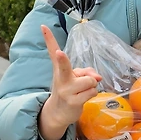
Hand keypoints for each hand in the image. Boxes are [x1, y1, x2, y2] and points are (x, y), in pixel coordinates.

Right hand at [39, 25, 102, 139]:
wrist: (58, 113)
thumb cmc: (70, 90)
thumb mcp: (75, 78)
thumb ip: (87, 72)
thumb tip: (98, 77)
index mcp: (59, 69)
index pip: (52, 51)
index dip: (48, 38)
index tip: (43, 27)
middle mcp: (60, 78)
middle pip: (63, 65)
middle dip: (62, 59)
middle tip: (60, 53)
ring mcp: (66, 91)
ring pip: (90, 80)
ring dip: (91, 85)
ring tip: (83, 90)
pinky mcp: (73, 102)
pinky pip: (93, 91)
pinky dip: (92, 93)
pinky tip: (83, 97)